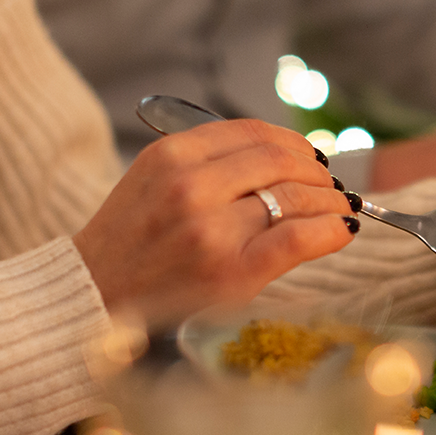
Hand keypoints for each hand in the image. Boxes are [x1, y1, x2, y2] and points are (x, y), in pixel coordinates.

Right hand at [75, 119, 353, 323]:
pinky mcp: (233, 271)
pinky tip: (342, 231)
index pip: (252, 133)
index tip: (309, 156)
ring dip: (331, 200)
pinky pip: (299, 238)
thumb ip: (206, 165)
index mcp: (170, 156)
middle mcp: (192, 186)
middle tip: (332, 186)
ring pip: (295, 197)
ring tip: (342, 208)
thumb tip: (281, 160)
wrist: (92, 301)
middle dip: (316, 171)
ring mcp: (213, 230)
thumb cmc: (128, 248)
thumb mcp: (153, 183)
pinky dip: (330, 230)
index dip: (292, 142)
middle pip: (279, 161)